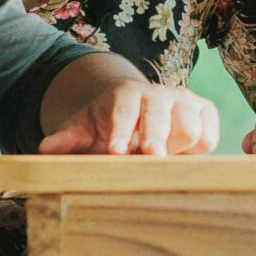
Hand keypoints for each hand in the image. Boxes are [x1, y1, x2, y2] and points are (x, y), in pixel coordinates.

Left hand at [37, 79, 219, 156]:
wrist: (139, 106)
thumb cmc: (108, 122)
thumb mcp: (85, 126)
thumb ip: (68, 138)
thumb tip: (45, 149)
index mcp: (127, 94)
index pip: (125, 110)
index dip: (122, 130)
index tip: (115, 152)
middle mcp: (160, 93)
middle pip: (163, 115)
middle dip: (157, 136)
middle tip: (152, 158)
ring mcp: (186, 101)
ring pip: (191, 127)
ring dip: (177, 148)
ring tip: (158, 161)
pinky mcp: (205, 111)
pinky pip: (209, 135)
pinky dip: (198, 150)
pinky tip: (181, 157)